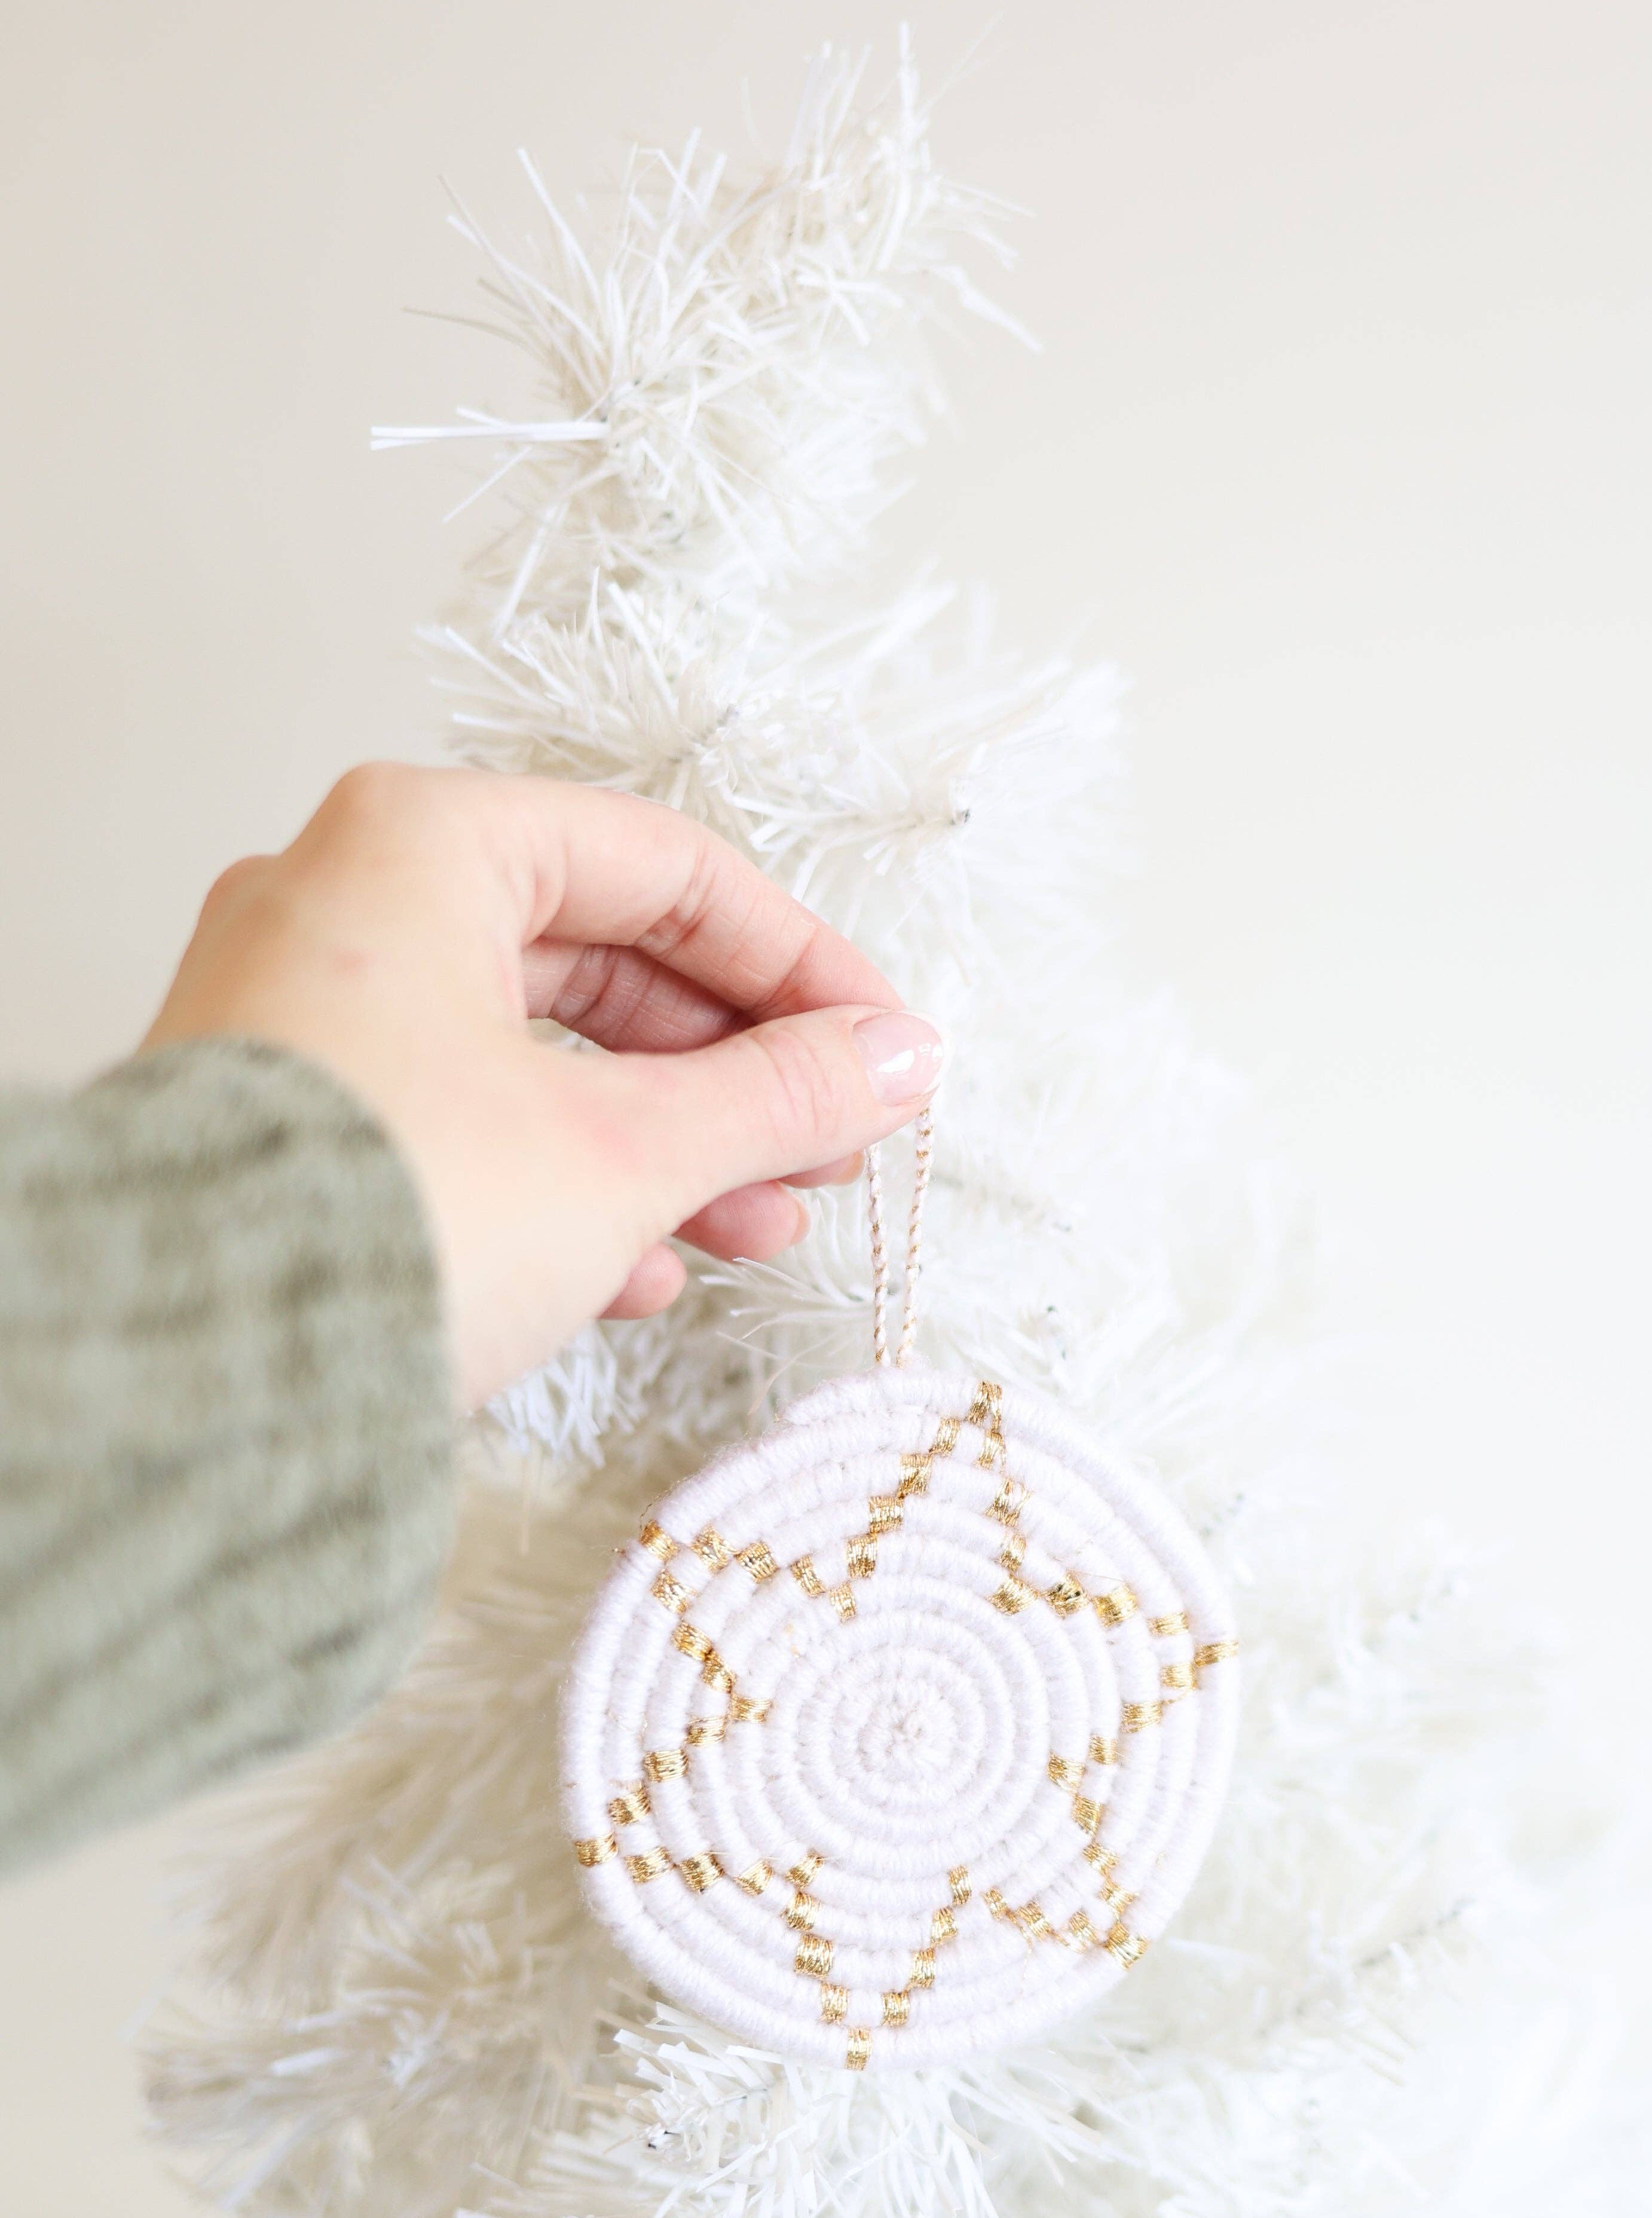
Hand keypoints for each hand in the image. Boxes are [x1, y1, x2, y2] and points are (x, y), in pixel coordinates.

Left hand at [142, 763, 941, 1408]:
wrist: (194, 1372)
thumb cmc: (392, 1212)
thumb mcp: (629, 1149)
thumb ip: (776, 1096)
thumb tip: (891, 1062)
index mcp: (421, 846)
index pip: (664, 868)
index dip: (799, 965)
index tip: (882, 1046)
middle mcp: (346, 904)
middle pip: (601, 964)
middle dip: (733, 1074)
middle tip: (830, 1148)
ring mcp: (308, 1016)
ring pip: (537, 1056)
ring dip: (668, 1146)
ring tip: (761, 1229)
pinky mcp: (295, 1125)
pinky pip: (463, 1124)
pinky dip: (565, 1187)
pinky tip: (640, 1273)